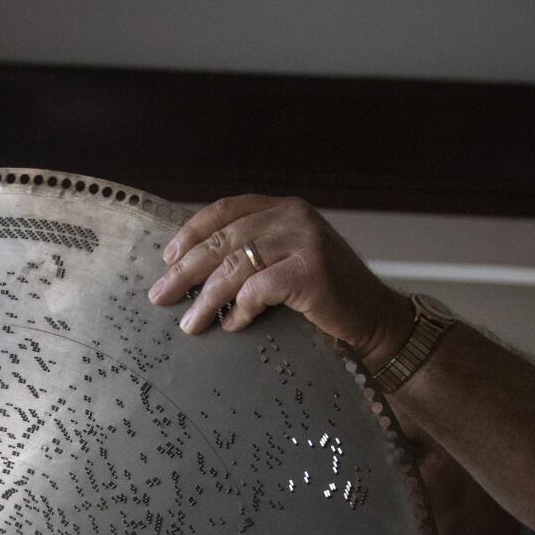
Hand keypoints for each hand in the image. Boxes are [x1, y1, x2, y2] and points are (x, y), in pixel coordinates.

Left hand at [146, 195, 414, 370]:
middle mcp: (294, 216)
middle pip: (223, 240)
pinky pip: (258, 290)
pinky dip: (240, 310)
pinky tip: (232, 326)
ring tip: (189, 324)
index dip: (191, 233)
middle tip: (160, 296)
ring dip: (205, 298)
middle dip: (185, 271)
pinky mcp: (311, 272)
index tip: (167, 259)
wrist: (374, 319)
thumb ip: (254, 252)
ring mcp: (305, 241)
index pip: (225, 210)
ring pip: (235, 266)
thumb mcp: (288, 260)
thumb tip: (194, 269)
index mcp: (284, 208)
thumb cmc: (325, 296)